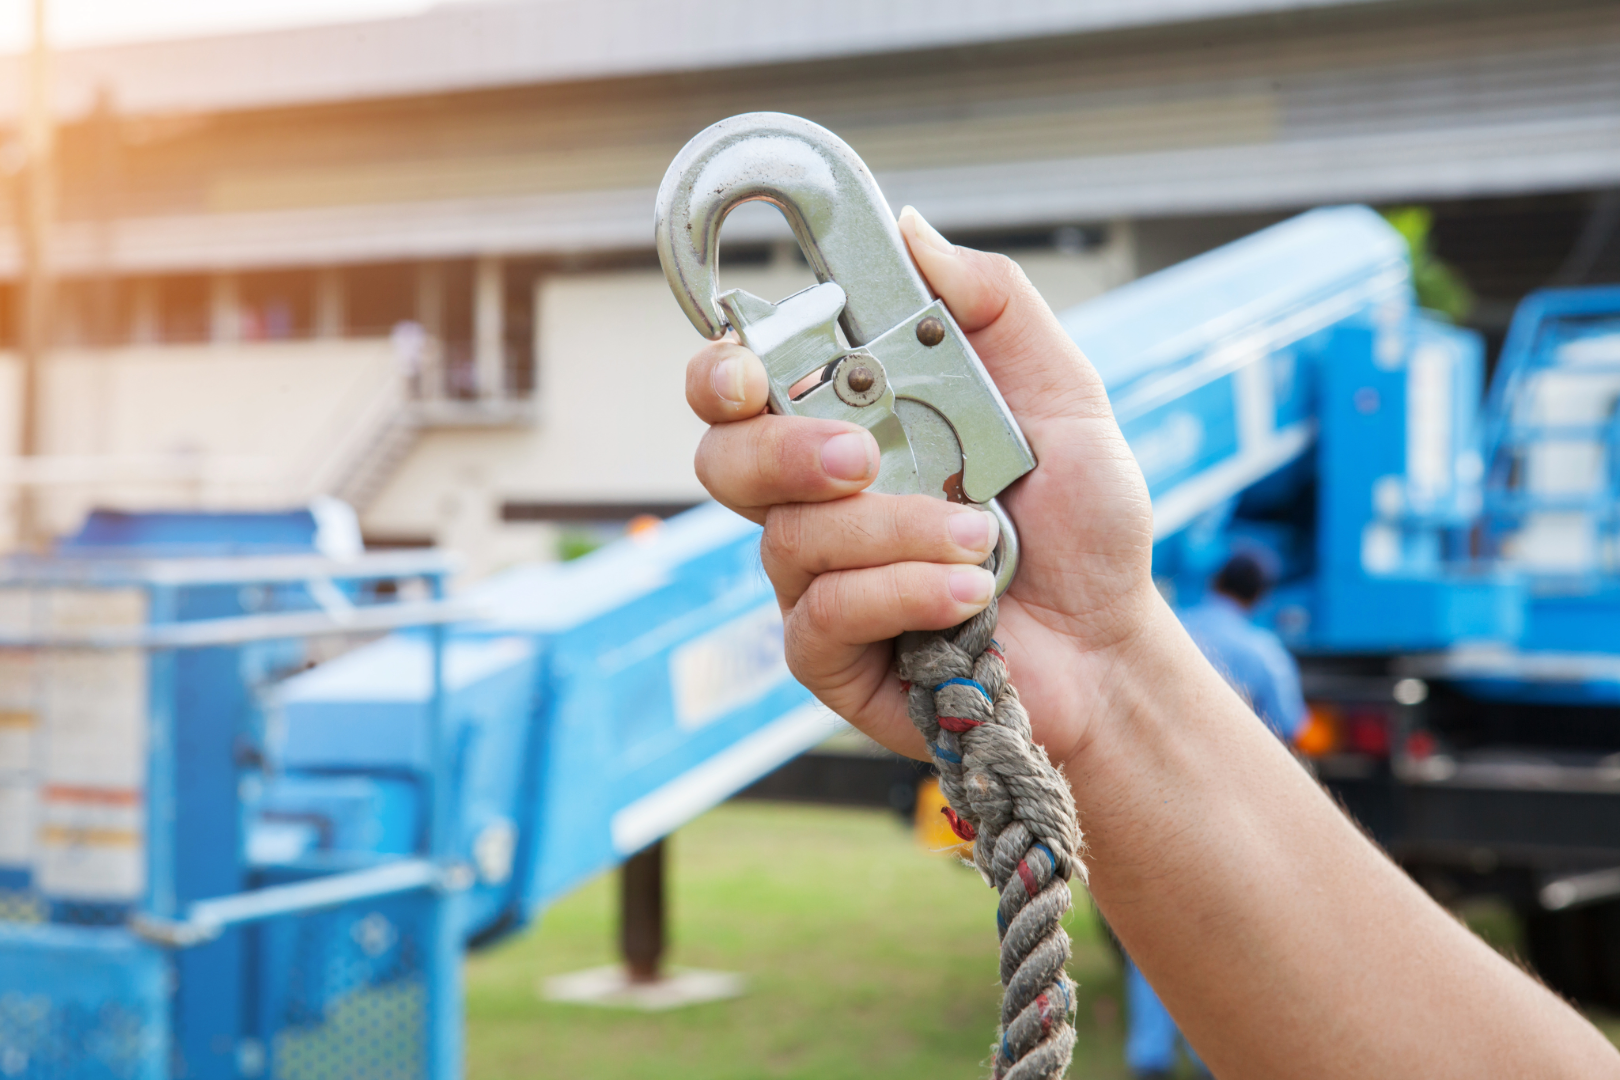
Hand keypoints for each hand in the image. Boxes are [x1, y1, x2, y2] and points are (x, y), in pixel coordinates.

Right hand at [684, 207, 1156, 764]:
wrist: (1110, 643)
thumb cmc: (1082, 526)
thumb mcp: (1062, 396)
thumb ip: (994, 307)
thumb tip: (912, 231)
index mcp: (853, 424)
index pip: (743, 388)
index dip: (720, 372)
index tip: (748, 371)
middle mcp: (818, 499)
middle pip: (723, 460)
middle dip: (783, 452)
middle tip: (862, 458)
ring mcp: (817, 578)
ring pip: (789, 537)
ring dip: (893, 531)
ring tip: (979, 540)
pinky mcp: (830, 655)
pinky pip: (821, 616)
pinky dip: (901, 593)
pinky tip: (967, 596)